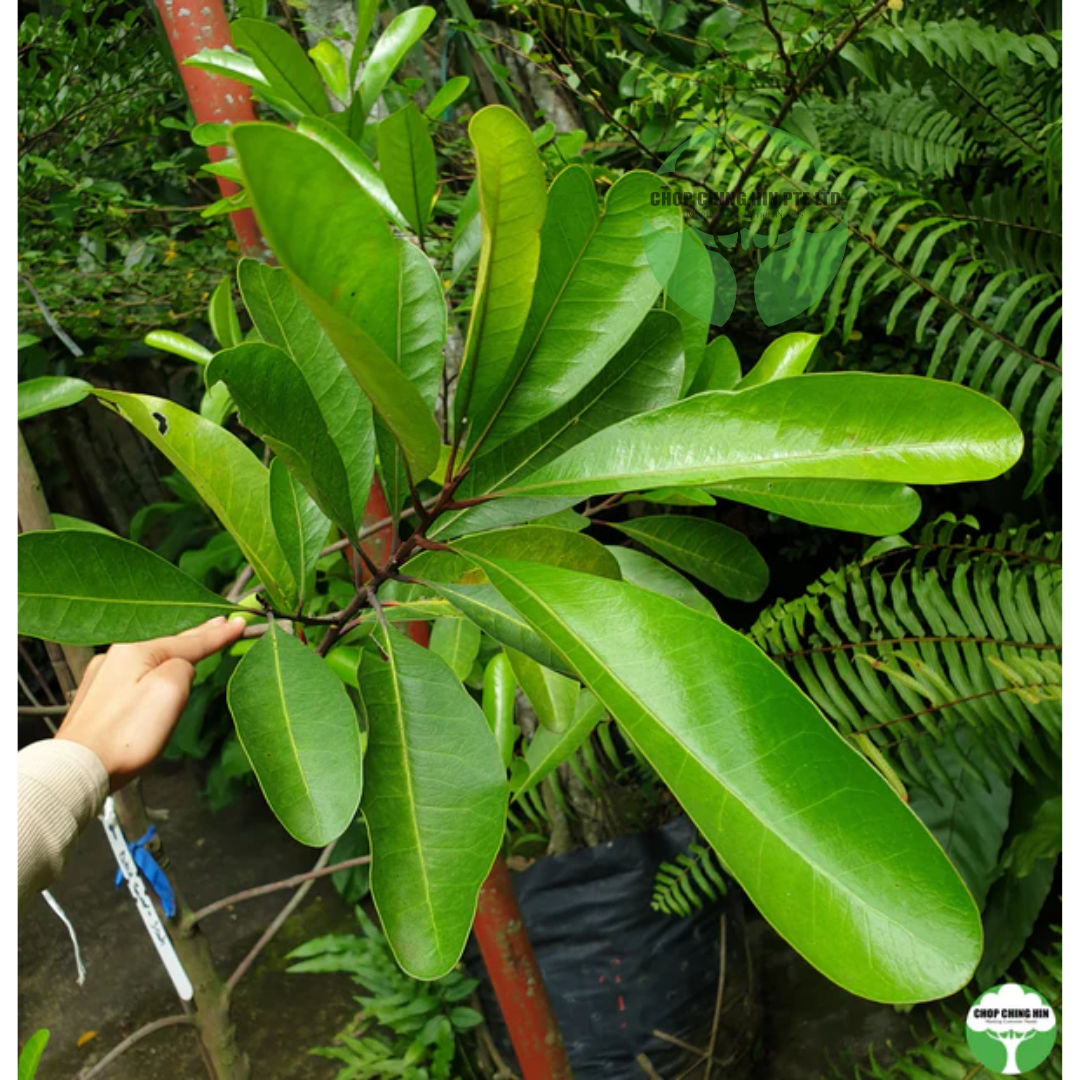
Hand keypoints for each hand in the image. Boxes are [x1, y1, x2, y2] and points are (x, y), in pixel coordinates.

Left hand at [56, 616, 246, 790]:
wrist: (79, 768)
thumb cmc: (127, 733)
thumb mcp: (168, 691)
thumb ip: (184, 667)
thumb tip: (181, 667)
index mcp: (135, 650)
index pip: (188, 640)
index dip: (217, 634)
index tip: (240, 622)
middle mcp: (116, 656)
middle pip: (168, 643)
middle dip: (198, 634)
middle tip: (222, 623)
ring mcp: (103, 677)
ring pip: (150, 657)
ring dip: (177, 649)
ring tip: (197, 640)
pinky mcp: (97, 698)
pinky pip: (136, 672)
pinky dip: (157, 665)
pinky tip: (162, 667)